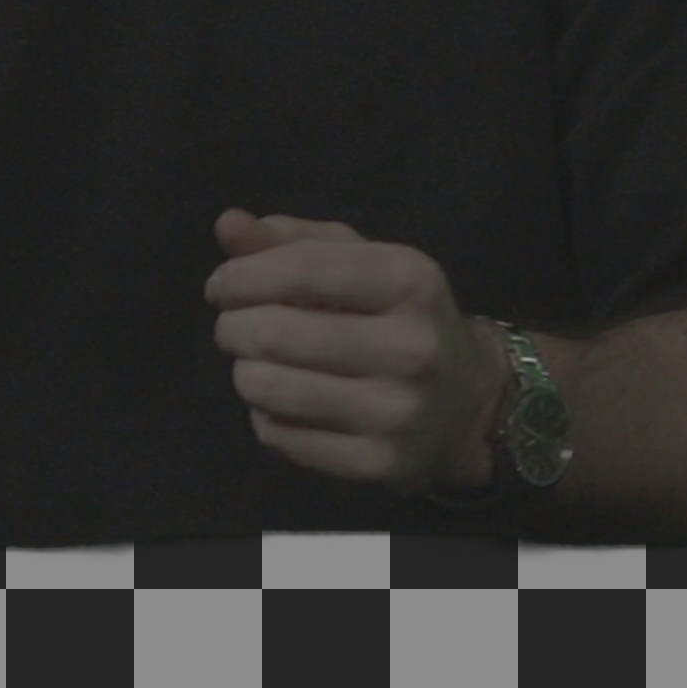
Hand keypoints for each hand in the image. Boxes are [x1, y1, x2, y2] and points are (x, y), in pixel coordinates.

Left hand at [206, 209, 501, 499]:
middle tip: (234, 327)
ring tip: (257, 362)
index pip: (301, 271)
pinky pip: (278, 436)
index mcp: (411, 281)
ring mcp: (396, 412)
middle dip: (232, 326)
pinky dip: (264, 415)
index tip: (220, 286)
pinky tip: (284, 402)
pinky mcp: (377, 463)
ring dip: (244, 370)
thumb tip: (228, 224)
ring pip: (267, 388)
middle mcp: (411, 347)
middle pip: (274, 332)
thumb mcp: (362, 264)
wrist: (466, 406)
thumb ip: (293, 240)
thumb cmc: (399, 318)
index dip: (242, 276)